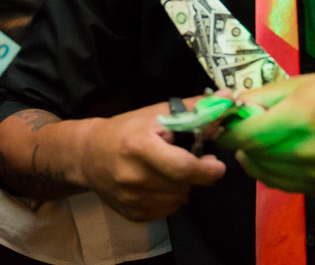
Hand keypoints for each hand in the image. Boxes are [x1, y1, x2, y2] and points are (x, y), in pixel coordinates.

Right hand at [75, 99, 227, 220]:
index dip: (205, 169)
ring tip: (166, 170)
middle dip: (193, 173)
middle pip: (184, 184)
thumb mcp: (155, 114)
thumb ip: (193, 110)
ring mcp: (133, 200)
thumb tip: (227, 99)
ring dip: (181, 185)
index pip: (182, 167)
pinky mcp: (134, 215)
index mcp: (139, 148)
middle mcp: (134, 178)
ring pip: (179, 199)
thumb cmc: (125, 130)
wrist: (87, 155)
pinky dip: (170, 197)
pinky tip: (157, 183)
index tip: (216, 164)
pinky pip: (168, 210)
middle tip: (188, 159)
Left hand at [216, 72, 314, 192]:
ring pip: (260, 171)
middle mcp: (305, 152)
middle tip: (242, 124)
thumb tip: (229, 105)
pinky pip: (278, 182)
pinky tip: (273, 152)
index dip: (228, 129)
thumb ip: (260, 97)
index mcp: (299, 119)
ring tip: (259, 137)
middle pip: (251, 154)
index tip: (222, 121)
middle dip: (239, 140)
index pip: (246, 135)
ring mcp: (313, 174)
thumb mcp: (299, 83)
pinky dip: (267, 168)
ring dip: (252, 155)